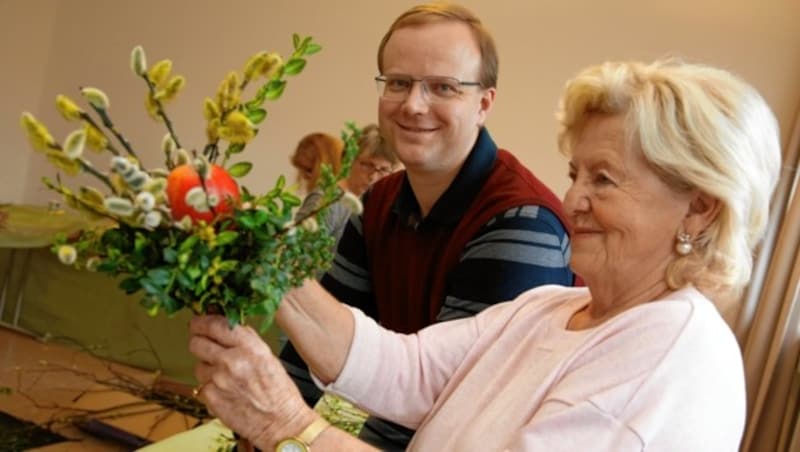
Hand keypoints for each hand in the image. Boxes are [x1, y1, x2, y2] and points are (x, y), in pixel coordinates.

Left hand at [188, 315, 316, 448]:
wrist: (281, 423)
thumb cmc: (279, 392)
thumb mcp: (267, 357)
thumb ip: (246, 341)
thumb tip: (227, 328)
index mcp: (249, 347)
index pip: (215, 325)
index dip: (202, 322)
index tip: (198, 323)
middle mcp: (231, 360)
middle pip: (197, 343)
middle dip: (199, 343)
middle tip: (205, 346)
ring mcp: (218, 380)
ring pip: (198, 365)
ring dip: (207, 368)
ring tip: (225, 377)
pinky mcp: (211, 398)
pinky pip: (202, 386)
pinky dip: (210, 387)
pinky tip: (226, 391)